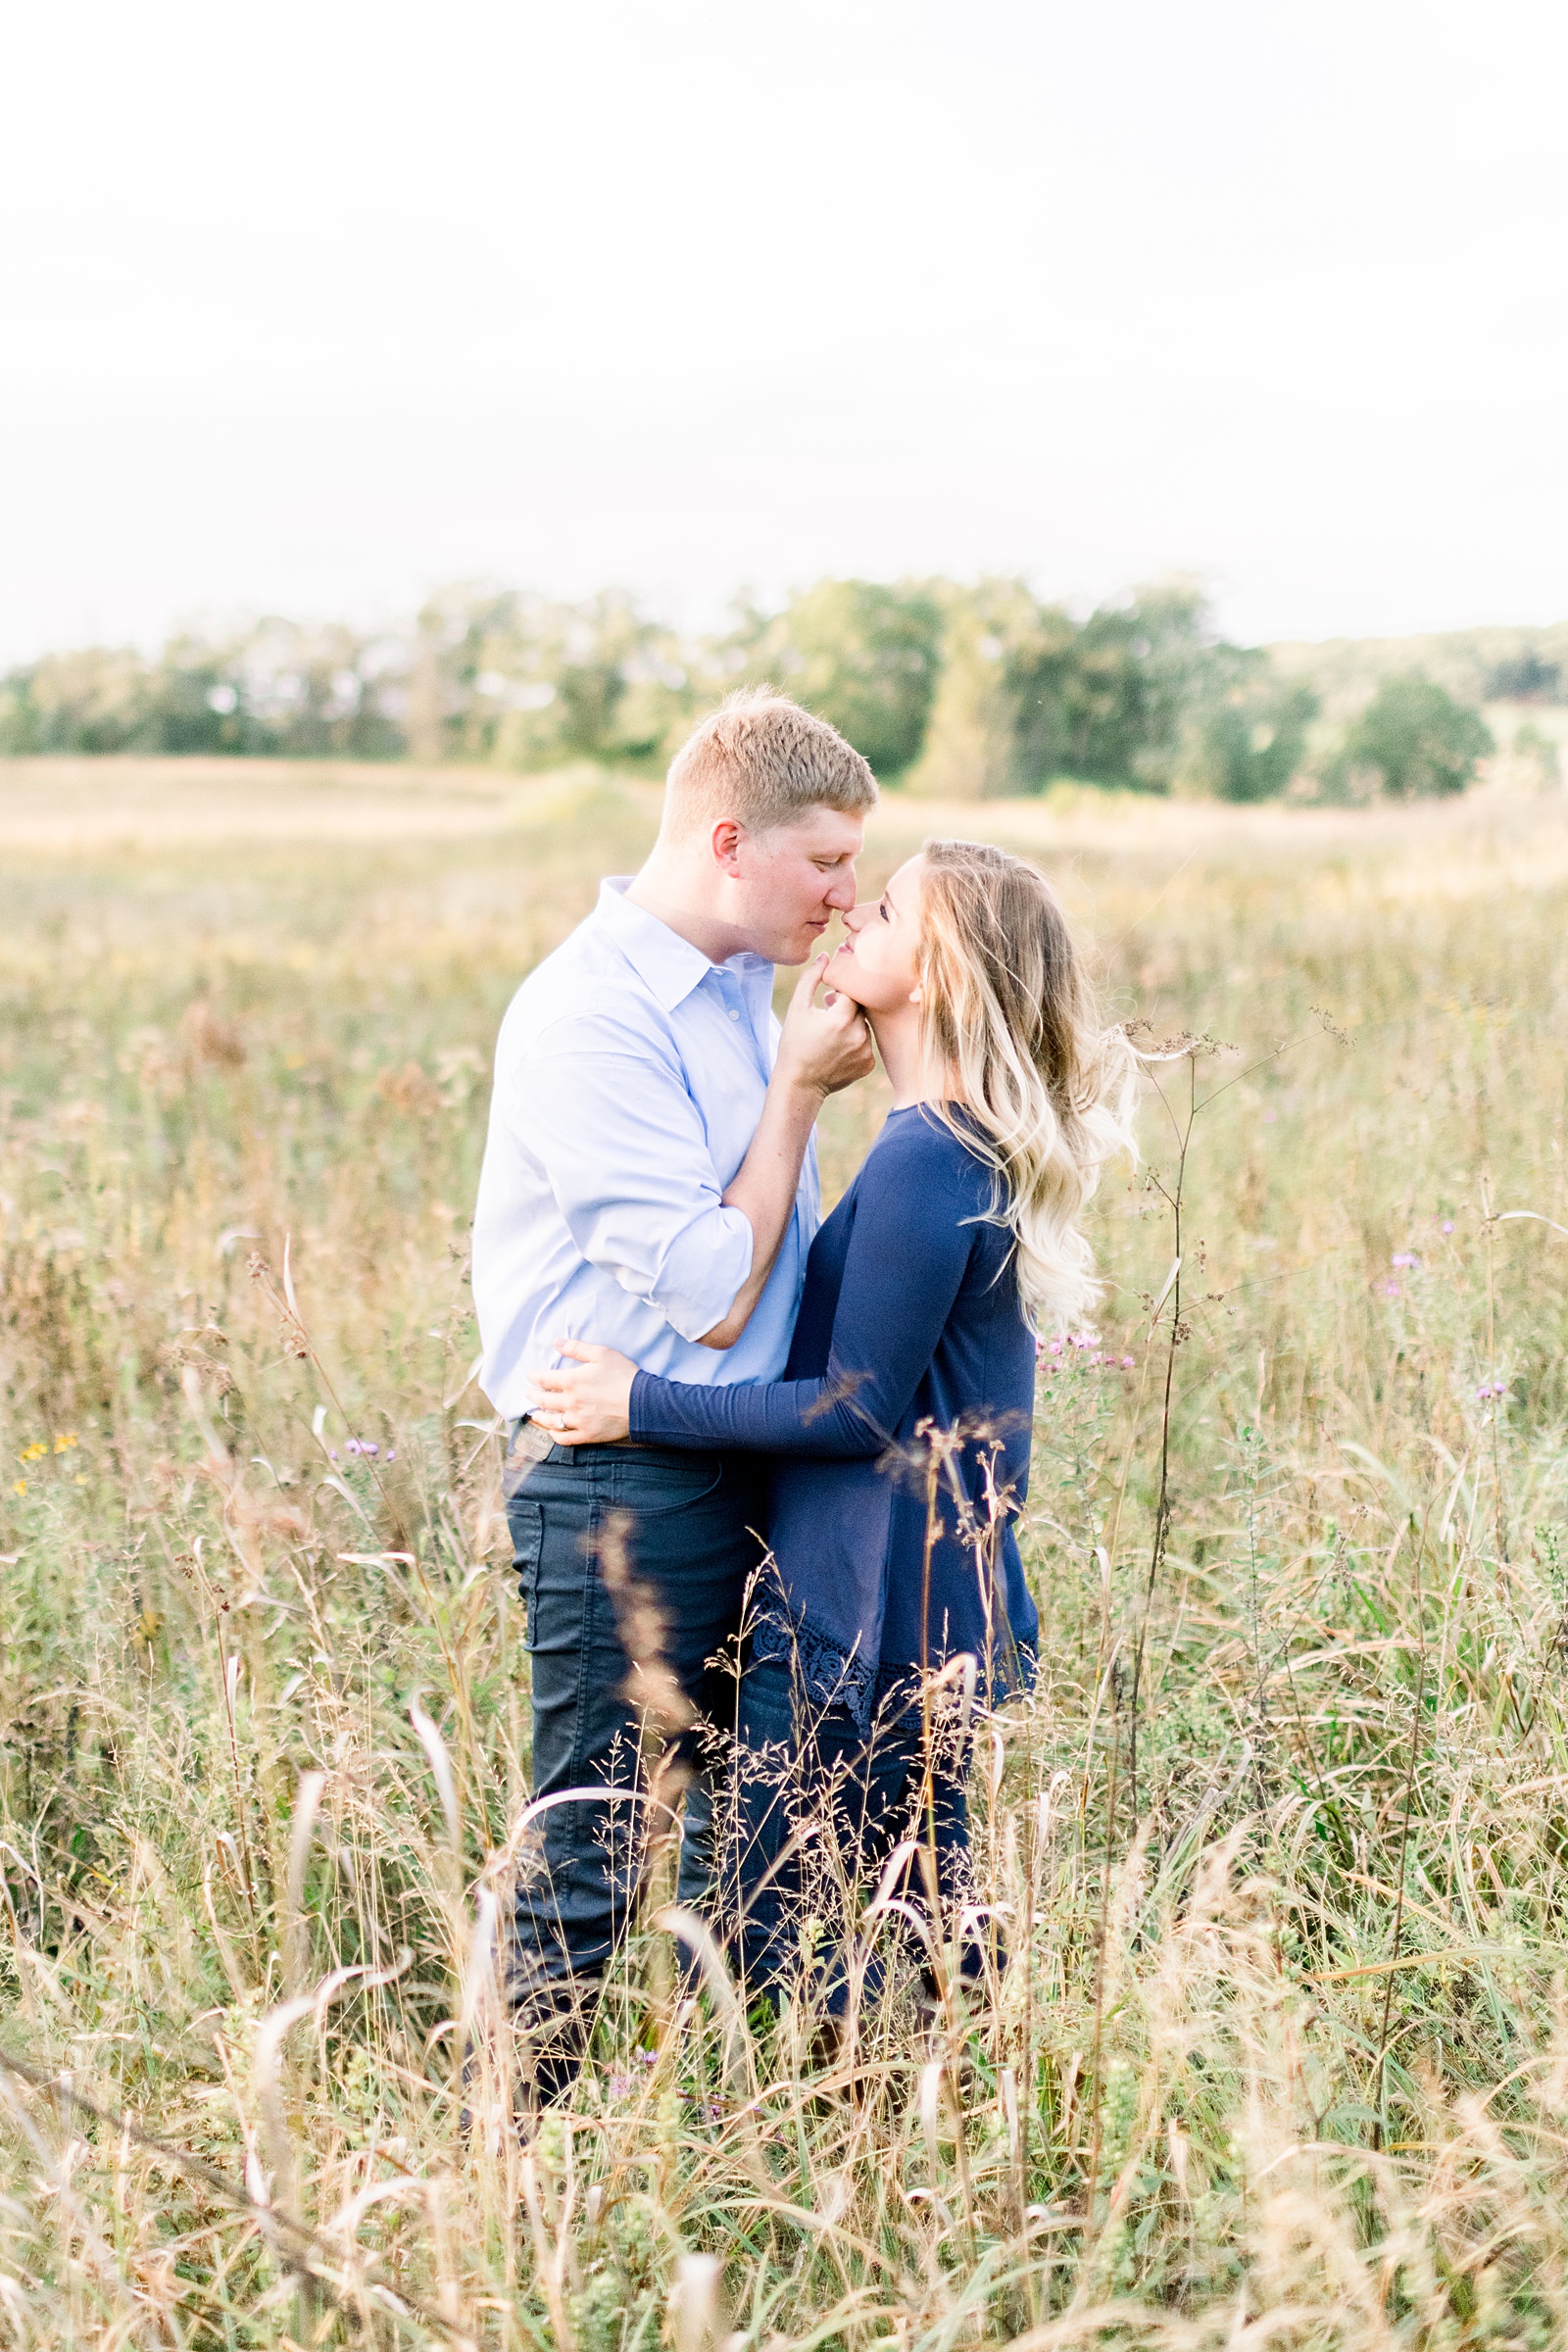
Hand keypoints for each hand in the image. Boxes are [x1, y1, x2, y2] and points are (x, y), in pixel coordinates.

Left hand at [527, 1340, 637, 1443]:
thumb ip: (577, 1348)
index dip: (534, 1377)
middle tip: (527, 1393)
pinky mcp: (587, 1434)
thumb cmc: (623, 1375)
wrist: (642, 1403)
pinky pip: (564, 1438)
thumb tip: (556, 1343)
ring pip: (550, 1421)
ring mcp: (577, 1420)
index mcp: (571, 1381)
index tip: (529, 1375)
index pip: (543, 1379)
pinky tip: (552, 1432)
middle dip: (532, 1395)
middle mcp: (570, 1402)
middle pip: (543, 1400)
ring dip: (539, 1416)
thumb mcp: (602, 1354)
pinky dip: (555, 1435)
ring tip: (535, 1414)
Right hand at [775, 953, 875, 1099]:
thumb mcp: (797, 1009)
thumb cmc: (794, 1044)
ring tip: (831, 1032)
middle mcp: (859, 1035)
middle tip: (828, 1012)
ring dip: (852, 1024)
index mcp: (841, 1018)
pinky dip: (855, 1042)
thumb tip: (826, 956)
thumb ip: (811, 979)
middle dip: (846, 1006)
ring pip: (865, 1025)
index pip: (852, 991)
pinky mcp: (868, 1065)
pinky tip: (838, 1048)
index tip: (829, 996)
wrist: (799, 1085)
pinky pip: (867, 1044)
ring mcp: (865, 1052)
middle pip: (861, 1007)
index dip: (840, 991)